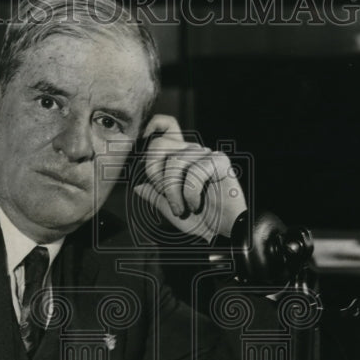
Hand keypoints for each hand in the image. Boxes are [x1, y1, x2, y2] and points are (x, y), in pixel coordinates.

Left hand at [133, 115, 246, 242]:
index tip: (140, 150)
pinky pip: (194, 172)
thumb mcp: (169, 209)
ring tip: (180, 208)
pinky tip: (195, 205)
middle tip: (164, 195)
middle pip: (159, 144)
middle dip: (155, 174)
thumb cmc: (199, 219)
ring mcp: (206, 154)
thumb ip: (154, 196)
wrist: (223, 233)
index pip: (164, 126)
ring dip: (172, 191)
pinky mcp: (219, 162)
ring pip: (174, 162)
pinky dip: (190, 194)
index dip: (151, 127)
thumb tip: (136, 185)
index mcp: (179, 156)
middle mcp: (192, 151)